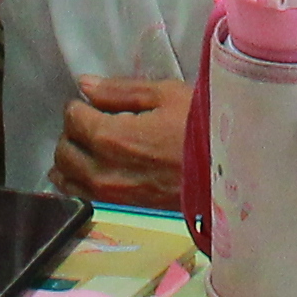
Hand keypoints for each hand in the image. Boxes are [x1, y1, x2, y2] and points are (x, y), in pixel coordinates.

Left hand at [54, 78, 191, 202]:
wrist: (232, 172)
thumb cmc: (202, 126)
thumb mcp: (166, 95)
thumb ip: (120, 91)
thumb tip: (84, 85)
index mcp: (112, 137)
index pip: (73, 118)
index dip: (80, 105)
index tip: (96, 103)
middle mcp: (103, 171)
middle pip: (64, 150)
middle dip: (73, 132)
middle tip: (94, 123)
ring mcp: (111, 197)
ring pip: (67, 179)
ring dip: (72, 160)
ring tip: (92, 147)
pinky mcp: (121, 211)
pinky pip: (82, 197)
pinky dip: (78, 184)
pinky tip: (92, 172)